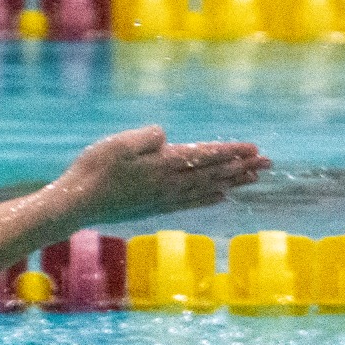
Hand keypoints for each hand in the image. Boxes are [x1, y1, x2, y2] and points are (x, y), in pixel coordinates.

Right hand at [50, 125, 270, 225]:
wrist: (75, 205)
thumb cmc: (92, 171)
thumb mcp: (118, 144)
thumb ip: (147, 137)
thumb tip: (167, 138)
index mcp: (163, 165)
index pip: (205, 156)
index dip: (231, 151)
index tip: (255, 148)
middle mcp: (169, 184)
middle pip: (213, 173)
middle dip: (242, 167)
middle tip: (269, 163)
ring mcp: (163, 198)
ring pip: (206, 188)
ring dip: (232, 182)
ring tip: (254, 178)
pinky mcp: (154, 207)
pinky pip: (191, 202)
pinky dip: (210, 198)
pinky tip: (221, 197)